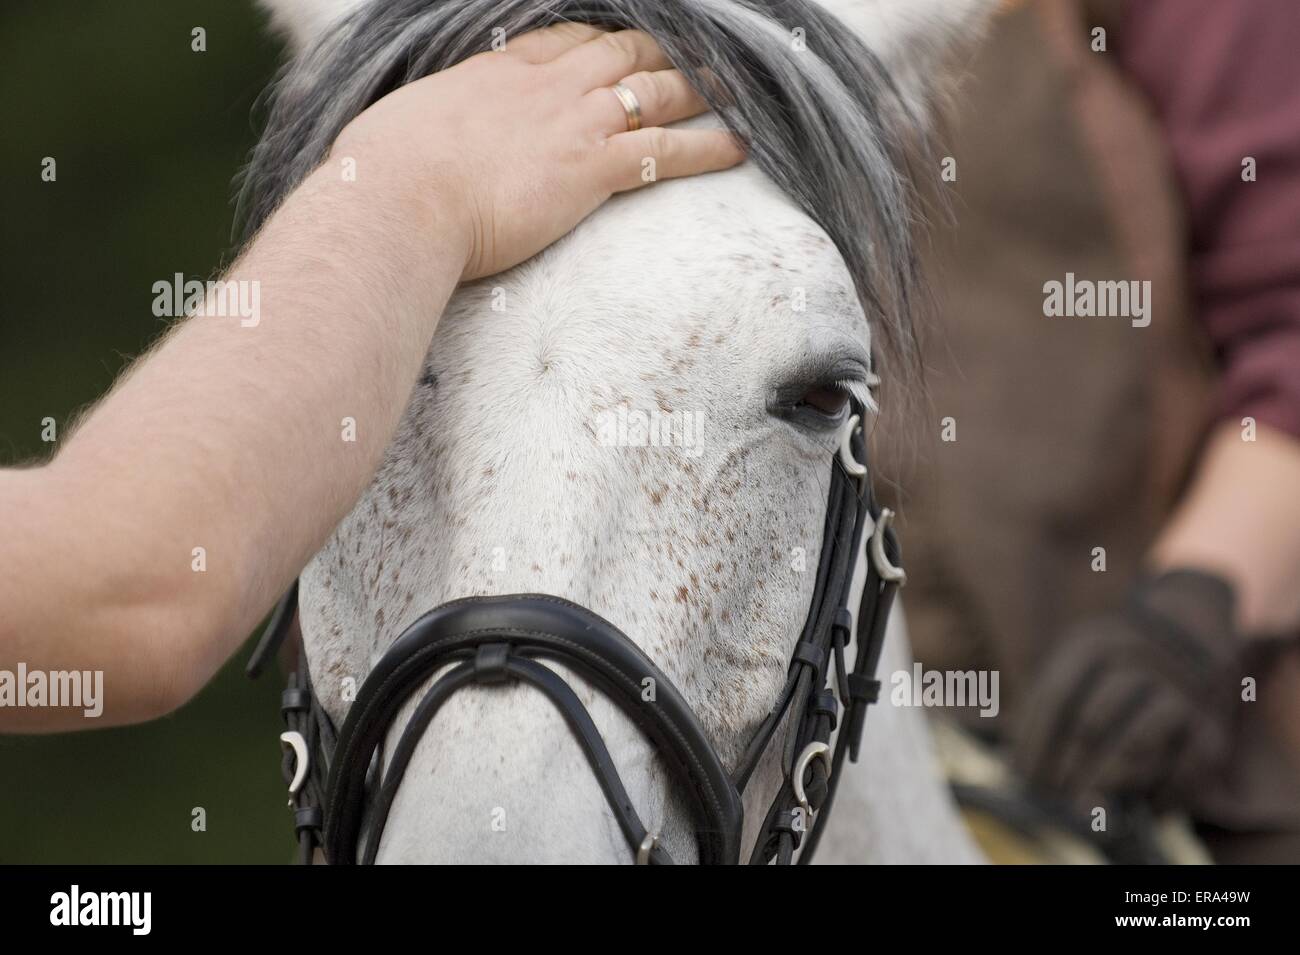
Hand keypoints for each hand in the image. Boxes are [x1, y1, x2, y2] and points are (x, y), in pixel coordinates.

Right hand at [328, 24, 744, 279]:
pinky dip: (708, 148)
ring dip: (699, 88)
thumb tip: (409, 147)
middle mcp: (547, 87)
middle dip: (661, 52)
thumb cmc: (383, 172)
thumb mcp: (402, 129)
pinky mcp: (593, 167)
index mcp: (501, 71)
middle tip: (694, 56)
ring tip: (732, 90)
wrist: (398, 197)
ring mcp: (575, 122)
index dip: (602, 41)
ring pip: (654, 91)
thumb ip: (427, 131)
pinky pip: (666, 152)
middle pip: (621, 54)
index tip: (621, 43)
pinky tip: (739, 149)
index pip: (566, 41)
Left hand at [1013, 570, 1241, 810]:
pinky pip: (1185, 768)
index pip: (1056, 697)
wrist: (1183, 641)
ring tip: (1086, 802)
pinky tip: (1138, 807)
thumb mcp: (1072, 668)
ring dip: (1107, 778)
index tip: (1025, 776)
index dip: (1036, 743)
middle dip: (1067, 766)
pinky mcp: (1210, 728)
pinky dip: (1160, 793)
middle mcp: (1137, 663)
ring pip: (1137, 741)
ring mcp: (1178, 693)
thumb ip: (1045, 713)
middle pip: (1093, 721)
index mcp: (1093, 646)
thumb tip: (1020, 769)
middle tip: (1053, 795)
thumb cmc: (1107, 672)